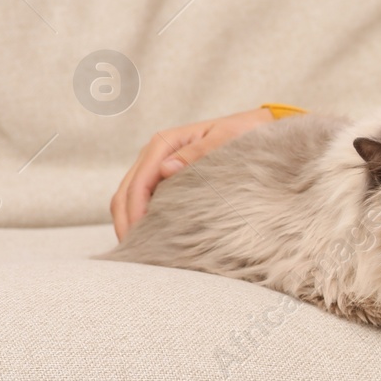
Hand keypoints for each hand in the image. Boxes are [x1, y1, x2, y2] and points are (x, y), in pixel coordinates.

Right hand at [109, 106, 277, 240]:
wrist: (254, 125)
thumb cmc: (242, 132)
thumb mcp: (225, 139)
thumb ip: (197, 153)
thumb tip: (165, 170)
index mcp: (164, 143)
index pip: (138, 183)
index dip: (134, 213)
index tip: (139, 239)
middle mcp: (154, 153)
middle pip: (125, 193)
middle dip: (125, 223)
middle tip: (134, 254)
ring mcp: (157, 165)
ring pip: (128, 197)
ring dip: (129, 222)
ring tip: (139, 251)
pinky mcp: (164, 176)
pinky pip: (144, 199)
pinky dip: (140, 217)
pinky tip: (149, 237)